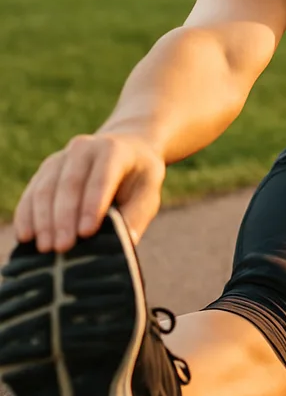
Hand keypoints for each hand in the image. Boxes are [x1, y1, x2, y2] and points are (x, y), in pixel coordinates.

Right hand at [13, 133, 165, 252]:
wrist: (126, 150)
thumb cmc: (139, 179)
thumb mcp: (148, 192)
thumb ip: (136, 215)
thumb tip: (123, 242)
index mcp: (113, 150)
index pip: (102, 177)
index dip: (93, 205)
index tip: (87, 232)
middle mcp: (84, 148)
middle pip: (70, 183)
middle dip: (65, 217)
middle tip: (63, 247)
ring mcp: (61, 158)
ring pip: (46, 188)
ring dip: (43, 220)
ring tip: (45, 247)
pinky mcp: (45, 170)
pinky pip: (31, 193)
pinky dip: (27, 215)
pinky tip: (26, 236)